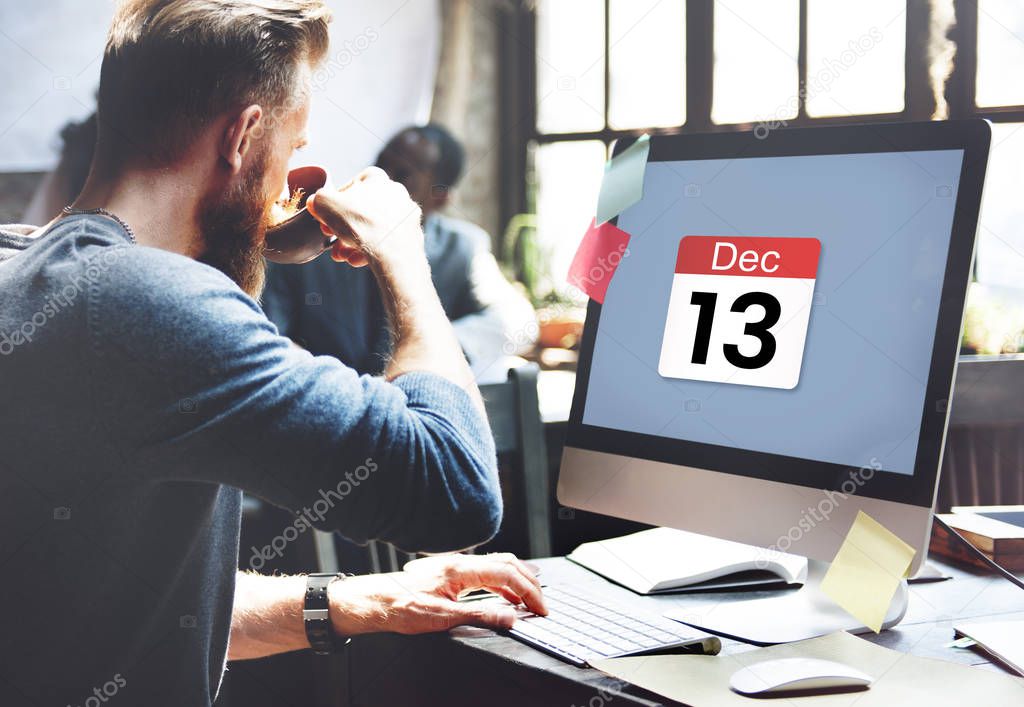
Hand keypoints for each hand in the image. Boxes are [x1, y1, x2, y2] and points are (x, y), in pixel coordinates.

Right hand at [305, 166, 423, 268]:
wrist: (393, 250)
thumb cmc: (360, 222)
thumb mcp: (325, 204)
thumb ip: (318, 200)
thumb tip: (315, 202)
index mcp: (377, 179)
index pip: (353, 185)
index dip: (336, 200)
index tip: (326, 215)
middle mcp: (396, 193)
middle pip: (362, 210)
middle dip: (343, 227)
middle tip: (331, 239)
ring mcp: (406, 216)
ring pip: (374, 228)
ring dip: (354, 242)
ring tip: (341, 255)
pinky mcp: (412, 237)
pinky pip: (386, 242)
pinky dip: (371, 251)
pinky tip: (357, 261)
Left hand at [329, 553, 546, 635]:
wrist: (374, 601)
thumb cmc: (400, 607)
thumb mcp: (442, 618)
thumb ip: (479, 615)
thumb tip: (510, 617)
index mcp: (460, 568)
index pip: (506, 573)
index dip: (529, 591)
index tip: (540, 609)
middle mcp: (460, 562)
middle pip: (506, 563)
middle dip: (529, 582)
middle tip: (542, 604)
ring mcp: (456, 566)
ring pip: (497, 565)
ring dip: (518, 580)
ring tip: (531, 599)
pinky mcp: (451, 573)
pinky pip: (485, 572)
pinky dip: (503, 582)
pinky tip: (505, 596)